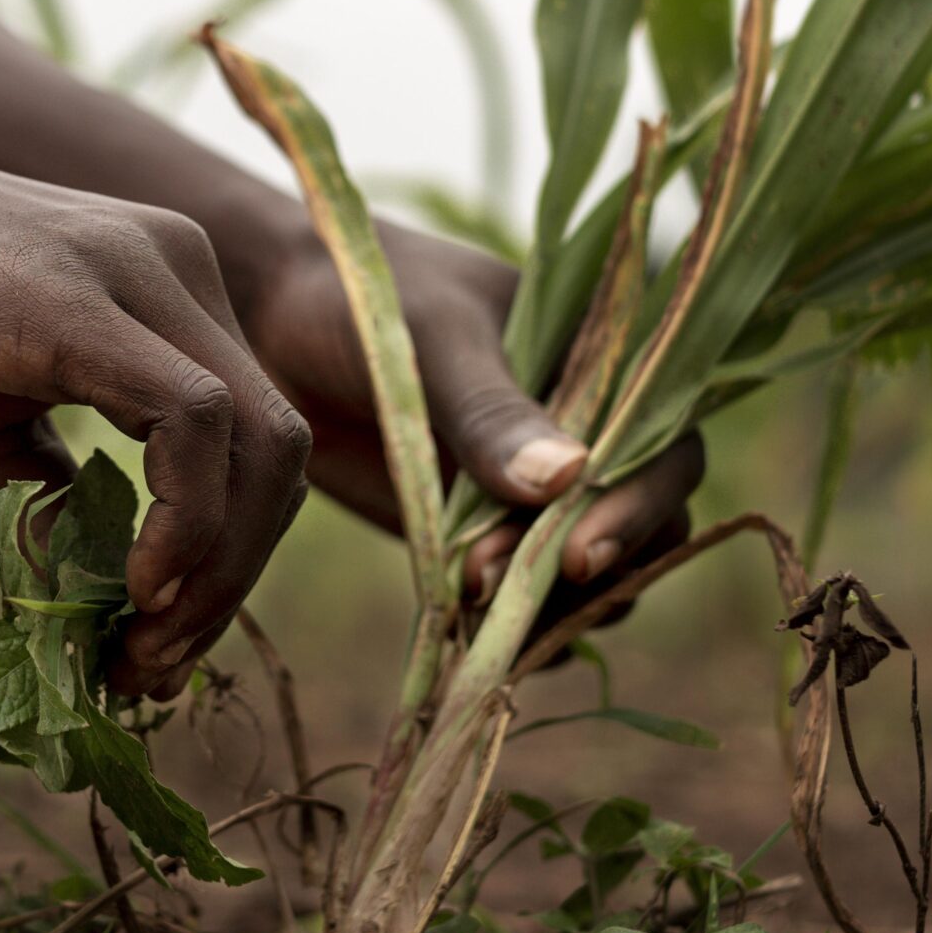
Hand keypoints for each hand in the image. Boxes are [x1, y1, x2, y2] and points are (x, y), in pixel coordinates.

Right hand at [0, 106, 311, 694]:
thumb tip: (89, 601)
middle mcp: (174, 266)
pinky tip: (131, 586)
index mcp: (162, 289)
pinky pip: (194, 421)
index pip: (253, 439)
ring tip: (140, 647)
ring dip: (217, 572)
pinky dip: (188, 522)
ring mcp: (137, 272)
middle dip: (234, 580)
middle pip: (278, 449)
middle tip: (153, 668)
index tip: (153, 643)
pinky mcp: (81, 301)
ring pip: (261, 440)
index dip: (227, 557)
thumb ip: (43, 498)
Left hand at [244, 216, 706, 613]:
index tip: (578, 551)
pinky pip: (526, 594)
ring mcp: (533, 489)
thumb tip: (569, 478)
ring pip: (591, 570)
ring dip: (553, 603)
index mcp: (598, 362)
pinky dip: (513, 624)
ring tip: (474, 602)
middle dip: (593, 564)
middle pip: (644, 521)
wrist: (271, 326)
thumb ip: (491, 410)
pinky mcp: (482, 533)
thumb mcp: (430, 340)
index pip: (660, 443)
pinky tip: (467, 632)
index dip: (639, 504)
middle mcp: (583, 430)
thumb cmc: (363, 301)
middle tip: (513, 584)